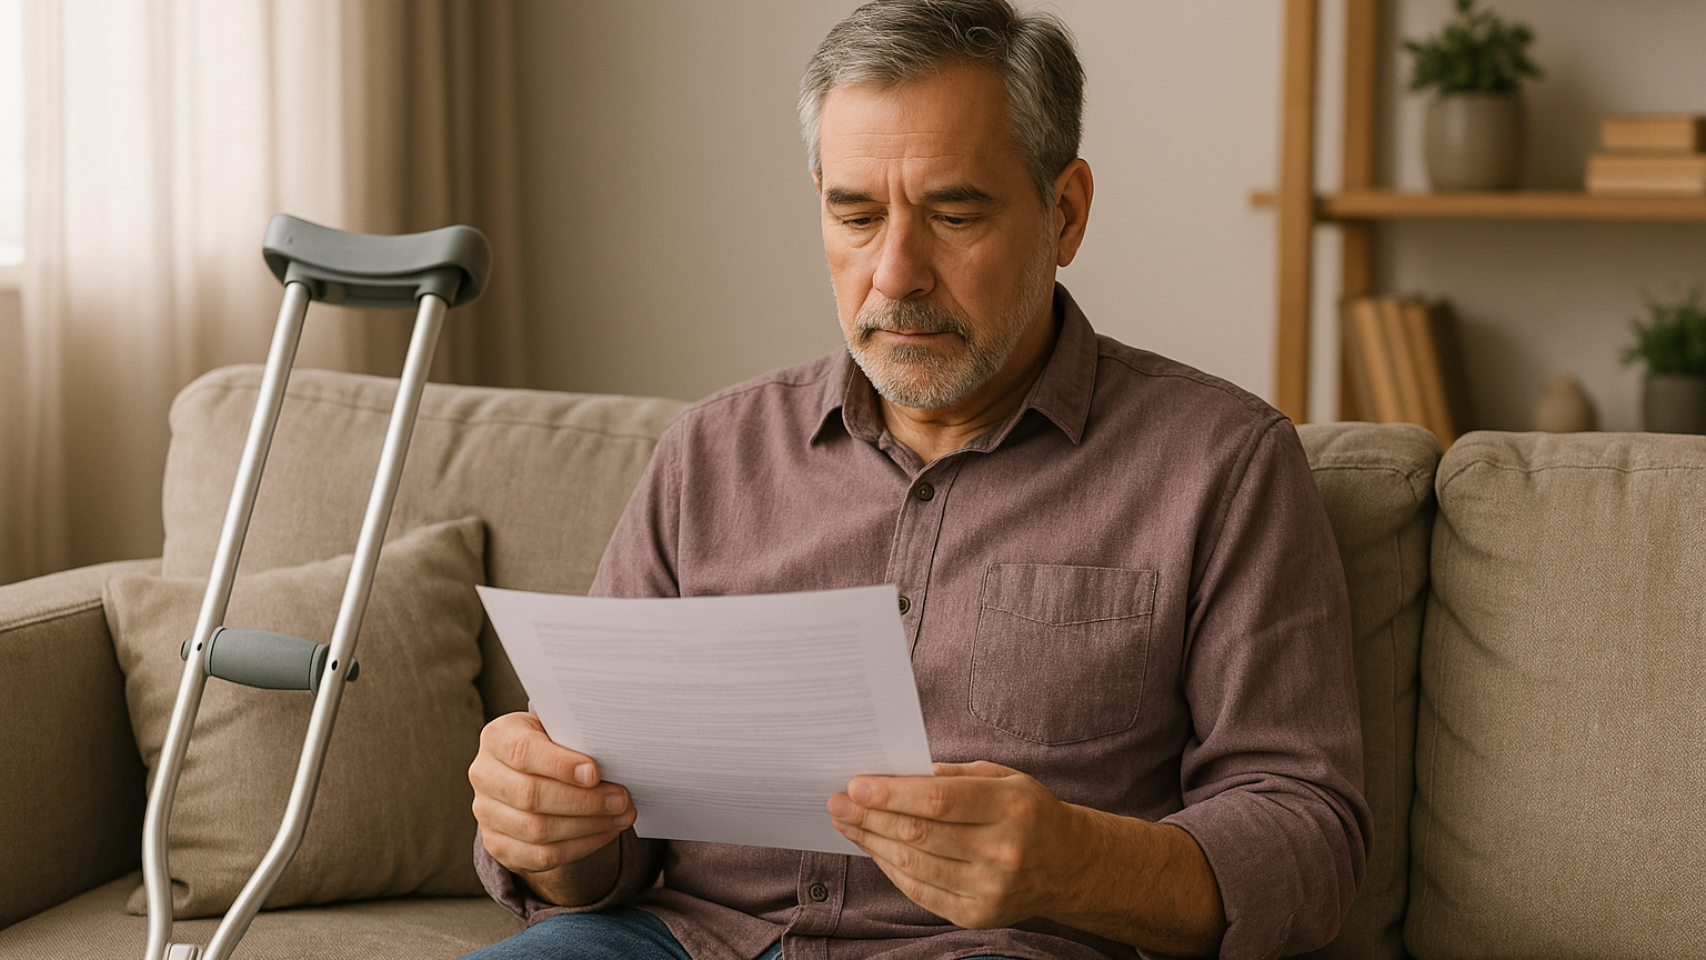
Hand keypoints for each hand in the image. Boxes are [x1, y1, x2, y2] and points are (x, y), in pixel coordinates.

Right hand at [469, 712, 636, 877]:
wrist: (528, 773)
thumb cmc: (553, 744)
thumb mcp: (558, 728)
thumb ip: (575, 737)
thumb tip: (613, 755)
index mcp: (498, 737)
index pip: (522, 751)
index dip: (560, 765)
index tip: (595, 773)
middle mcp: (484, 775)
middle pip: (530, 796)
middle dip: (584, 801)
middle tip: (621, 800)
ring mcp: (486, 813)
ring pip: (537, 830)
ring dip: (587, 826)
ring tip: (621, 817)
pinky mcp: (497, 845)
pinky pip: (541, 856)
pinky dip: (580, 847)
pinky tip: (604, 833)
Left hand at [826, 760, 1076, 928]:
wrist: (1068, 865)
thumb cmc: (1028, 812)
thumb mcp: (1003, 777)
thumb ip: (951, 774)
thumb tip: (895, 774)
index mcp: (1010, 807)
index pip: (939, 801)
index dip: (892, 794)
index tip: (857, 785)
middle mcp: (1002, 852)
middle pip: (919, 834)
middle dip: (870, 817)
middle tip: (838, 802)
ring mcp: (989, 889)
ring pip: (913, 864)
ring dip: (872, 842)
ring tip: (847, 823)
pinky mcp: (977, 915)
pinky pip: (920, 890)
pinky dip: (890, 868)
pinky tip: (873, 848)